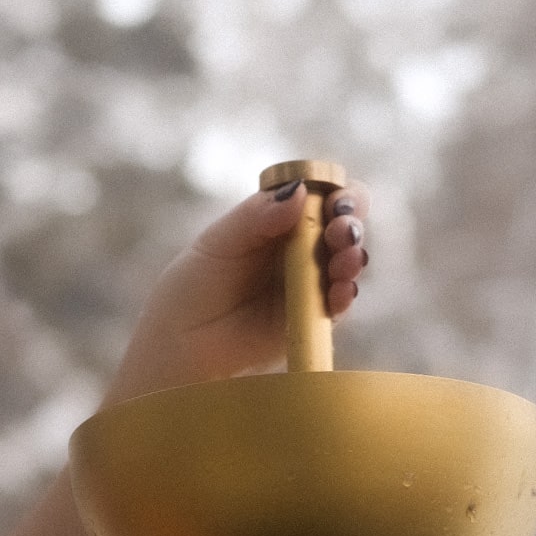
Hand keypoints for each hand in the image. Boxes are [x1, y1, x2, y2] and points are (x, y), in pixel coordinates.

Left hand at [105, 178, 369, 400]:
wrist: (183, 344)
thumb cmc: (193, 287)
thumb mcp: (220, 241)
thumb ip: (258, 215)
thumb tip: (300, 191)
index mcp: (277, 219)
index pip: (319, 195)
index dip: (336, 192)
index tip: (335, 198)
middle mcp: (298, 247)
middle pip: (342, 224)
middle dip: (350, 221)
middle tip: (341, 228)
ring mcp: (308, 282)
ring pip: (346, 260)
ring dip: (352, 255)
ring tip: (343, 259)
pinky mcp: (313, 317)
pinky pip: (339, 302)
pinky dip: (346, 293)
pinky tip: (340, 290)